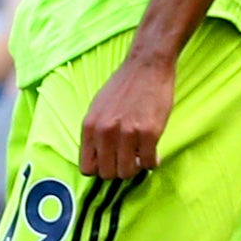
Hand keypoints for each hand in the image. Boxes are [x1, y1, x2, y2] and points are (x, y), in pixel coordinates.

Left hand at [75, 48, 175, 177]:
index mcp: (90, 127)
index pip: (87, 168)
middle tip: (129, 160)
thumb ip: (96, 133)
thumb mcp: (98, 109)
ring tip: (141, 157)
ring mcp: (127, 133)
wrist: (147, 66)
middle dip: (119, 170)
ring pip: (127, 172)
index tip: (111, 163)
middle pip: (107, 173)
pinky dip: (152, 162)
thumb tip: (99, 158)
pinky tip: (154, 152)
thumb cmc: (124, 86)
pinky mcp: (149, 132)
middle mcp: (105, 132)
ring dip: (136, 168)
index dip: (100, 169)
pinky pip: (149, 162)